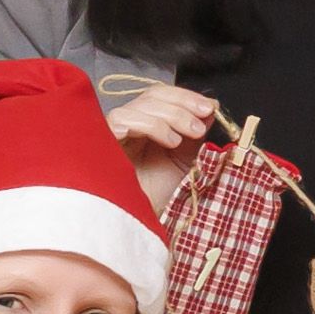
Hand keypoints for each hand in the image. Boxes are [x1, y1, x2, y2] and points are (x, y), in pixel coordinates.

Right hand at [108, 80, 220, 217]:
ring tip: (182, 141)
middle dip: (181, 106)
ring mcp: (114, 131)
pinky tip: (169, 141)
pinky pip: (122, 120)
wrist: (143, 218)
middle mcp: (129, 122)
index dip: (186, 96)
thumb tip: (212, 106)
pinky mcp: (102, 141)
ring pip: (139, 106)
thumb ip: (196, 131)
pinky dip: (150, 125)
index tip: (210, 107)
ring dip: (169, 117)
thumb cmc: (159, 192)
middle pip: (152, 96)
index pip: (162, 95)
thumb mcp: (187, 158)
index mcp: (147, 122)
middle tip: (200, 127)